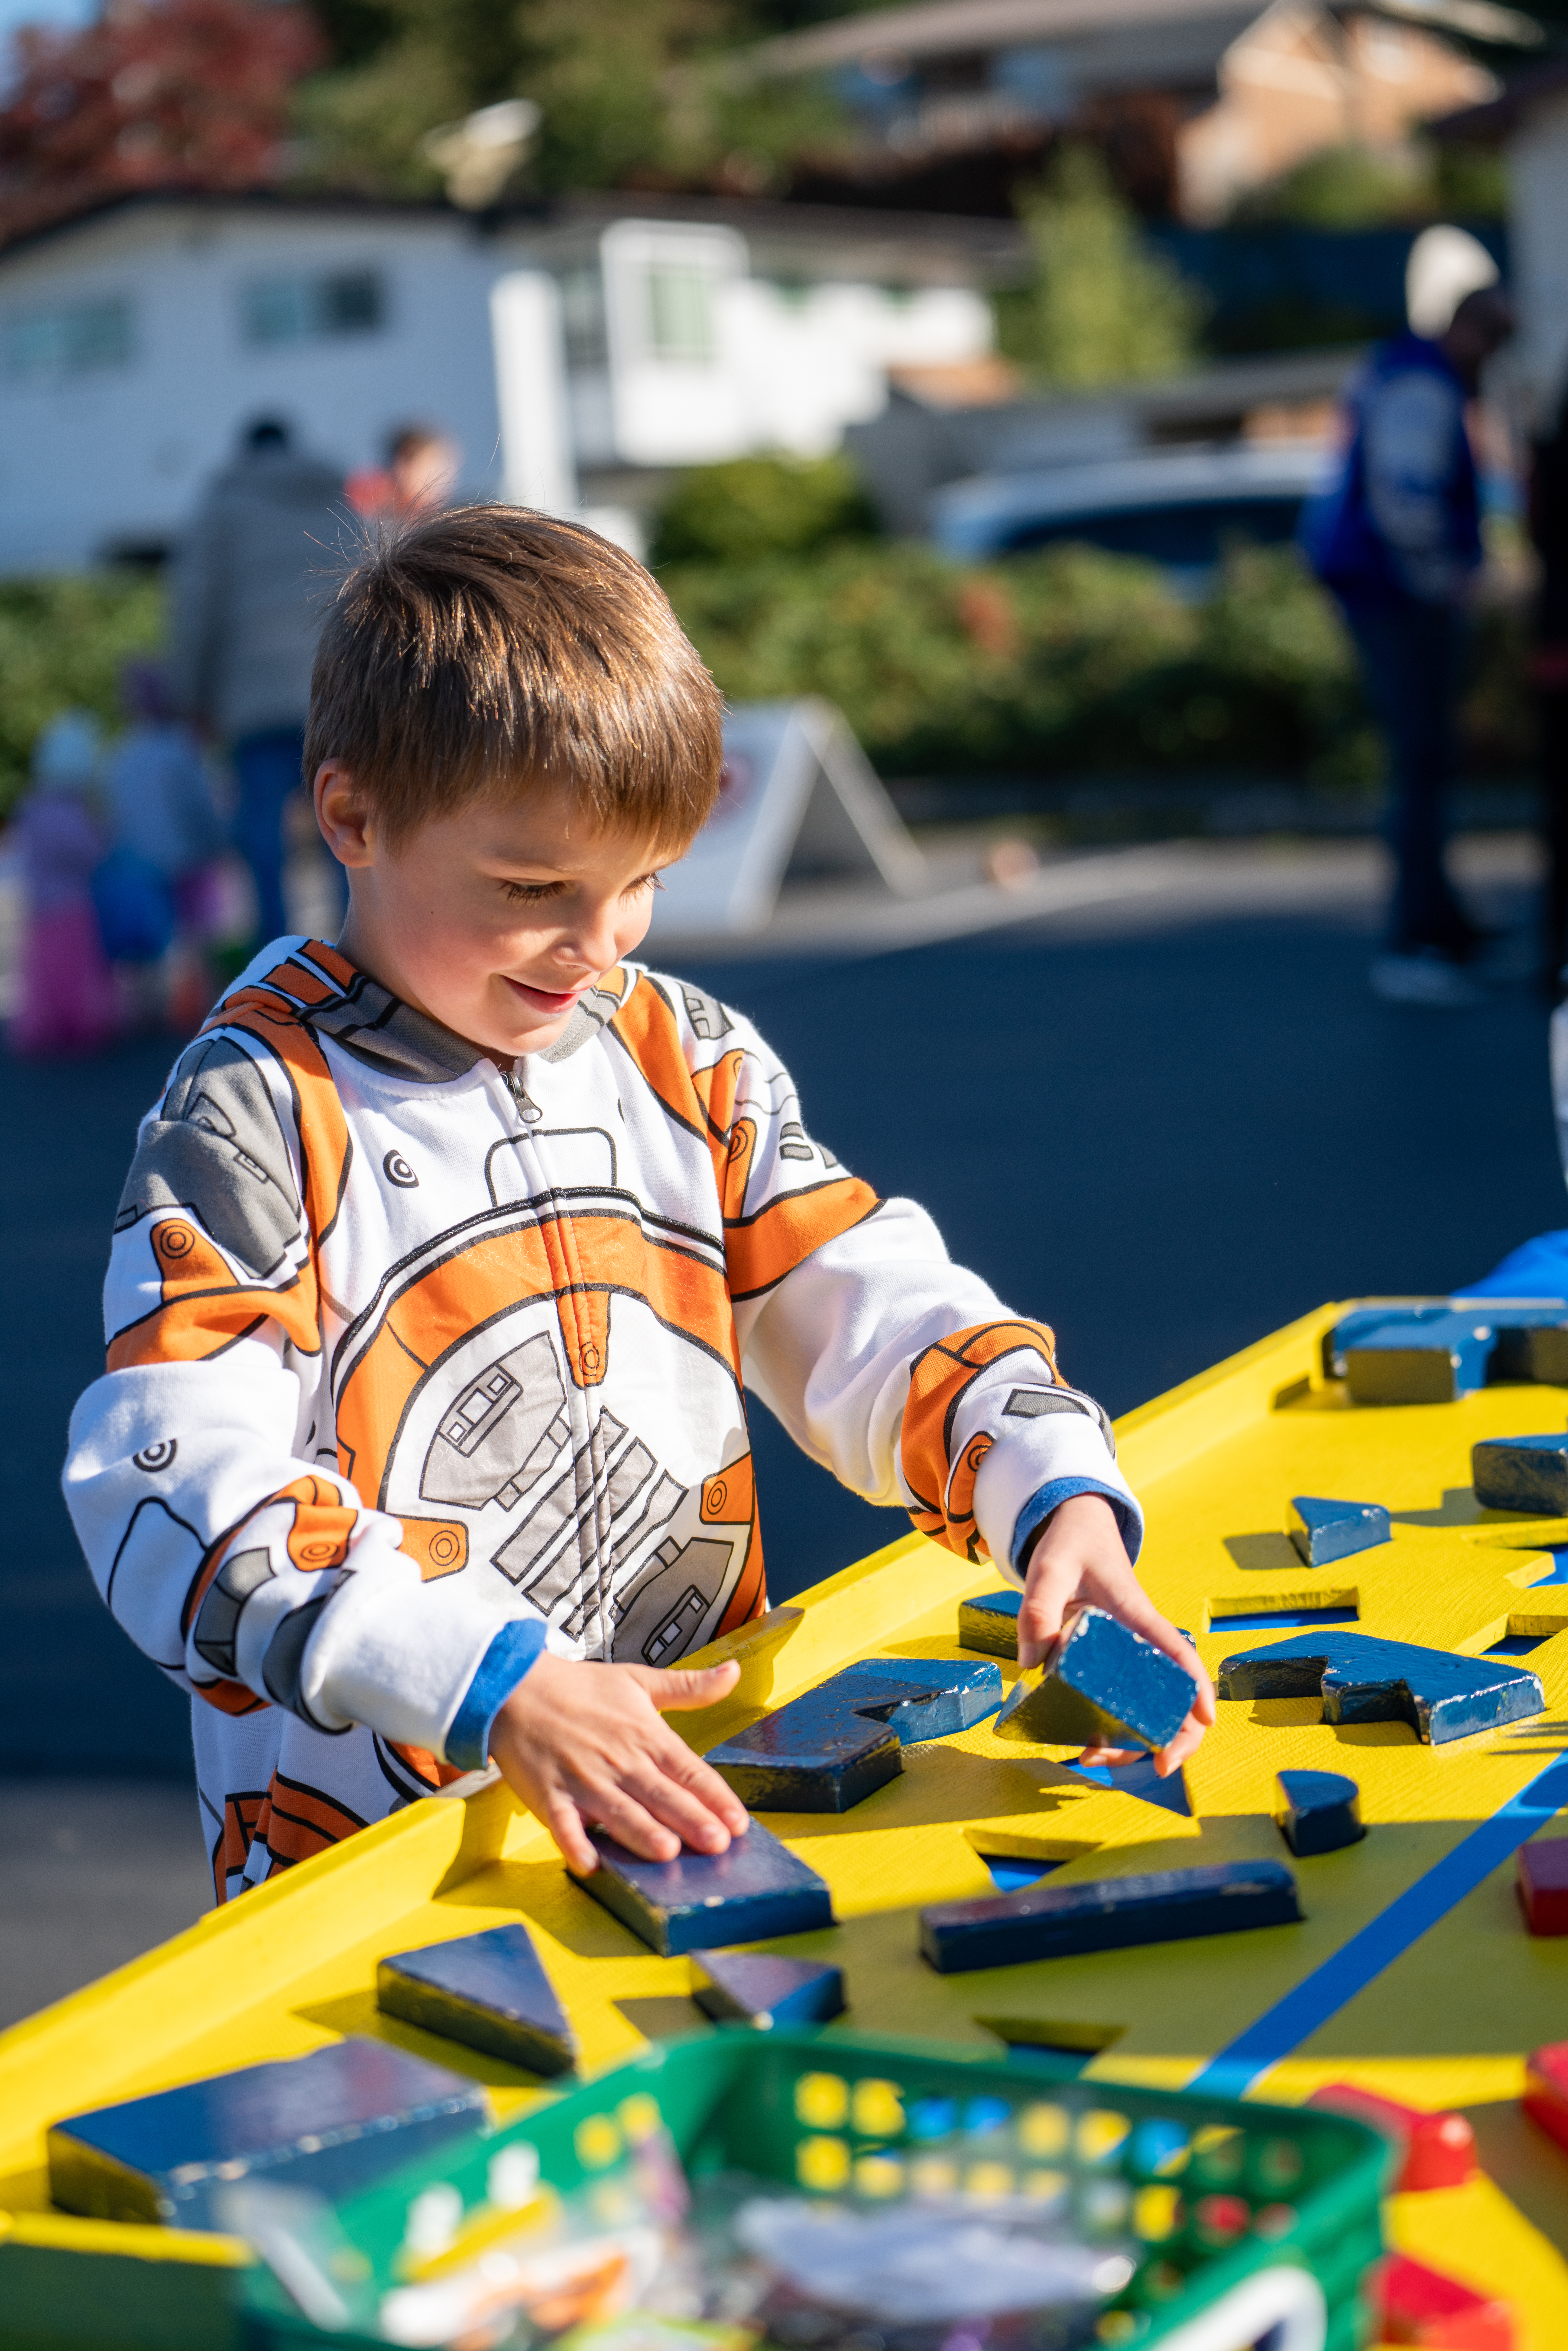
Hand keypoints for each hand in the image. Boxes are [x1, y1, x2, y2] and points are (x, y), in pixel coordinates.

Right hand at [488, 1651, 749, 1872]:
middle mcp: (619, 1760)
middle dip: (690, 1820)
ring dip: (642, 1832)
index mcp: (645, 1735)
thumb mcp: (639, 1680)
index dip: (715, 1796)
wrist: (516, 1687)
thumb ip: (689, 1686)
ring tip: (667, 1852)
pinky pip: (563, 1823)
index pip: (688, 1769)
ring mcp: (583, 1779)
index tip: (739, 1822)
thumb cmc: (580, 1689)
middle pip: (661, 1794)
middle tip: (718, 1844)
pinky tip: (590, 1864)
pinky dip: (574, 1843)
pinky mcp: (549, 1794)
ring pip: (619, 1811)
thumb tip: (735, 1672)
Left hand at [1017, 1492, 1213, 1776]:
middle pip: (1176, 1694)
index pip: (1178, 1652)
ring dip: (1135, 1740)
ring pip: (1148, 1707)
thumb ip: (1038, 1608)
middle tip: (1160, 1765)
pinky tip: (1084, 1741)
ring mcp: (1128, 1655)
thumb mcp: (1049, 1568)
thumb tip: (1030, 1664)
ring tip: (1094, 1756)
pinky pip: (1122, 1701)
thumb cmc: (1072, 1546)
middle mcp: (1140, 1641)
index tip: (1206, 1720)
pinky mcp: (1110, 1662)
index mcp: (1137, 1616)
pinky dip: (1113, 1728)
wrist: (1075, 1529)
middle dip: (1176, 1734)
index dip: (1197, 1686)